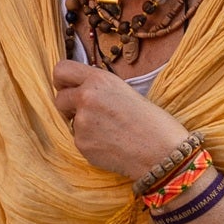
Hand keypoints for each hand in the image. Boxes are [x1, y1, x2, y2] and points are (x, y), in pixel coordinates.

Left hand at [50, 58, 194, 188]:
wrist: (164, 153)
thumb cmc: (153, 122)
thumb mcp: (125, 91)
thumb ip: (99, 88)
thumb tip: (79, 90)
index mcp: (99, 79)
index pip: (61, 70)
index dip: (63, 81)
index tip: (68, 88)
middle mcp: (86, 97)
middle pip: (59, 98)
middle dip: (69, 106)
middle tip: (89, 114)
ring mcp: (82, 122)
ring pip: (69, 122)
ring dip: (82, 126)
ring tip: (110, 132)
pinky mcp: (82, 144)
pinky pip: (79, 141)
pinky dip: (90, 143)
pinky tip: (111, 146)